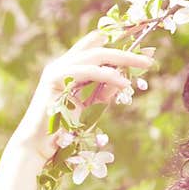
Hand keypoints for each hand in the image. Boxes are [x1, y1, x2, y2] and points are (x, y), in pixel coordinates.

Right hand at [8, 28, 156, 165]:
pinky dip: (106, 75)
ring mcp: (57, 69)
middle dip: (125, 52)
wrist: (40, 145)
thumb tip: (123, 80)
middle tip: (148, 58)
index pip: (95, 47)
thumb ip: (104, 92)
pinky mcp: (53, 78)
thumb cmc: (64, 129)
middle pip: (99, 49)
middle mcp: (63, 64)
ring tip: (143, 65)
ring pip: (94, 56)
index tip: (141, 49)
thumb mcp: (92, 107)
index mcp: (71, 68)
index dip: (117, 44)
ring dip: (121, 59)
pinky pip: (86, 71)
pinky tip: (122, 82)